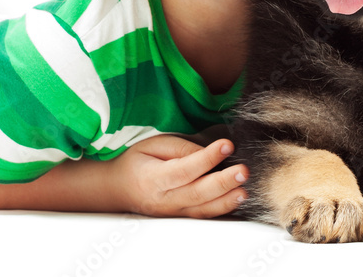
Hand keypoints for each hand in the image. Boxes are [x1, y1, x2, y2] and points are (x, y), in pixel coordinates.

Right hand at [107, 134, 248, 217]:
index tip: (226, 145)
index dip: (206, 158)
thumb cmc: (137, 162)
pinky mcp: (180, 217)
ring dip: (226, 201)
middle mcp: (164, 200)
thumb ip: (180, 148)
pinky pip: (203, 216)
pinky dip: (222, 209)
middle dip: (223, 183)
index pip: (184, 169)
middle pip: (197, 193)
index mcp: (153, 178)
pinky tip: (236, 199)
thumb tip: (208, 152)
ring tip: (244, 190)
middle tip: (243, 171)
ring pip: (202, 210)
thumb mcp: (152, 145)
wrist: (118, 189)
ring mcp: (172, 212)